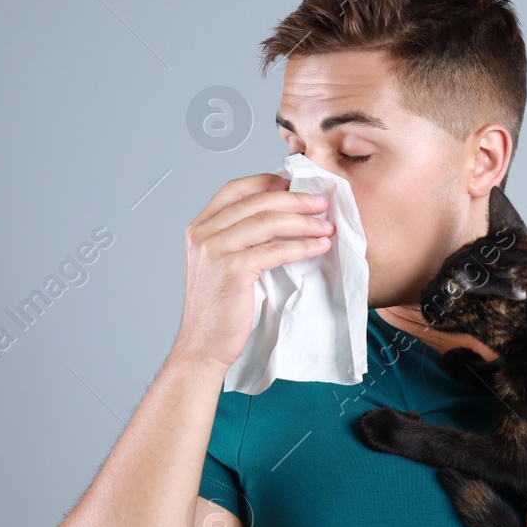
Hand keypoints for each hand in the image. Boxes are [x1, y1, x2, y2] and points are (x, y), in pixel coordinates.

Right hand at [171, 173, 336, 371]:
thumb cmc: (219, 309)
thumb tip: (281, 218)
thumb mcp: (220, 264)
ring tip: (327, 226)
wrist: (203, 345)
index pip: (235, 189)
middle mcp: (203, 233)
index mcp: (200, 227)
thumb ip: (239, 238)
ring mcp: (215, 250)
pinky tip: (319, 246)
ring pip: (268, 222)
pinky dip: (301, 246)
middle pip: (257, 202)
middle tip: (322, 202)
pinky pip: (275, 250)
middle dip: (295, 199)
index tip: (295, 183)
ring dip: (304, 222)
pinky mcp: (232, 270)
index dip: (267, 181)